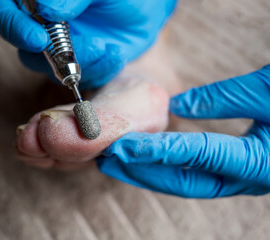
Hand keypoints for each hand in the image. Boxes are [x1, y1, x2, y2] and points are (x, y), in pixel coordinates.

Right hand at [0, 0, 176, 89]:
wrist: (145, 13)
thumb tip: (45, 9)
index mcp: (39, 1)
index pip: (8, 13)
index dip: (16, 27)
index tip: (38, 39)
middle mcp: (41, 24)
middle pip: (22, 45)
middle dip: (47, 55)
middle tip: (75, 54)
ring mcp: (57, 48)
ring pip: (50, 66)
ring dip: (80, 62)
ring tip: (107, 47)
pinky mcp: (74, 65)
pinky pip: (76, 77)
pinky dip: (96, 70)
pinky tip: (114, 55)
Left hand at [97, 65, 269, 197]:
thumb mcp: (269, 91)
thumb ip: (222, 99)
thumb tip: (179, 107)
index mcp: (261, 162)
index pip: (199, 156)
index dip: (159, 151)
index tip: (126, 146)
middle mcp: (249, 177)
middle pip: (186, 182)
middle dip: (144, 172)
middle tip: (110, 159)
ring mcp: (243, 177)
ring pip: (188, 182)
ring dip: (150, 172)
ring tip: (119, 161)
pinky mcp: (238, 169)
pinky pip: (197, 173)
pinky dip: (169, 166)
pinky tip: (148, 157)